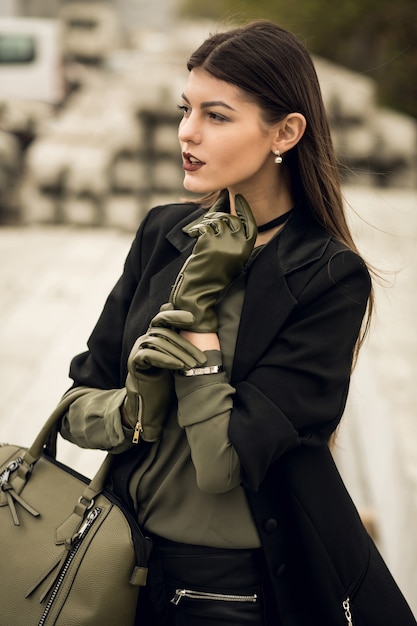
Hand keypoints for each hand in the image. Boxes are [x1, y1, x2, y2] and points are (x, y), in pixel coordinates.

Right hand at [123, 308, 206, 441]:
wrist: (151, 402)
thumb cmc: (167, 379)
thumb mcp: (179, 359)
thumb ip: (185, 344)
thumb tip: (204, 331)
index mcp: (156, 335)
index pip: (164, 317)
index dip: (176, 315)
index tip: (193, 319)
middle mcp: (146, 338)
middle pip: (164, 331)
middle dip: (185, 344)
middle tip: (202, 358)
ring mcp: (138, 349)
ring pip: (159, 342)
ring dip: (179, 354)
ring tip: (194, 366)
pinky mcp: (134, 361)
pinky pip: (149, 355)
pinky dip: (165, 359)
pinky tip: (179, 366)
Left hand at [169, 194, 256, 331]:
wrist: (200, 292)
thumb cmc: (213, 277)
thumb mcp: (232, 259)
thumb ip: (235, 241)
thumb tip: (228, 216)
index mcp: (246, 250)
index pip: (250, 223)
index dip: (245, 209)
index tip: (239, 198)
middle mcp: (238, 244)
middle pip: (231, 218)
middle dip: (219, 217)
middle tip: (209, 222)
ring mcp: (223, 241)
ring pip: (217, 220)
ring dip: (207, 222)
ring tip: (200, 232)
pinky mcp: (208, 240)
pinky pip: (204, 225)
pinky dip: (197, 228)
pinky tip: (193, 234)